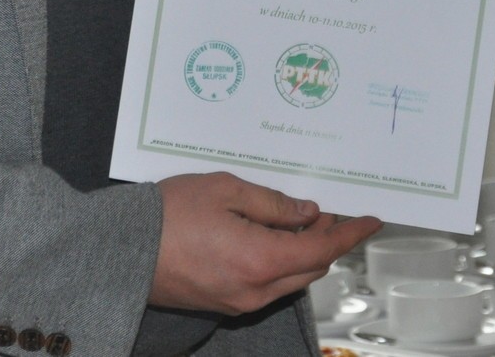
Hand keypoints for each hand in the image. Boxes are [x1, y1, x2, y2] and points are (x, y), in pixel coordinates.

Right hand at [149, 172, 382, 313]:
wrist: (123, 250)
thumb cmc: (170, 213)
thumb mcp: (224, 190)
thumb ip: (273, 204)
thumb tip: (308, 215)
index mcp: (262, 260)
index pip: (323, 249)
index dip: (350, 234)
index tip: (371, 221)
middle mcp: (257, 290)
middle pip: (310, 269)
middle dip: (325, 241)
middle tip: (324, 211)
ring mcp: (240, 301)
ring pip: (290, 280)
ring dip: (302, 253)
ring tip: (296, 221)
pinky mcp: (224, 303)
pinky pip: (267, 286)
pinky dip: (279, 264)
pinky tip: (266, 238)